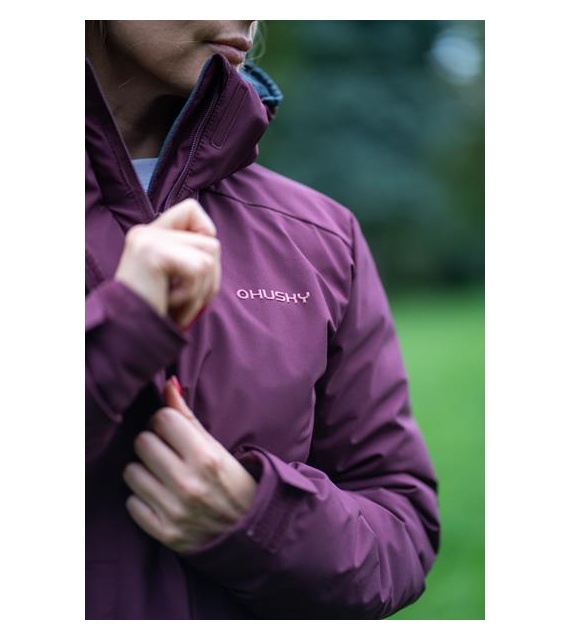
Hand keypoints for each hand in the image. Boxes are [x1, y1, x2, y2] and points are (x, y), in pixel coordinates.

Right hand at [115, 198, 220, 327]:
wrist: (125, 336)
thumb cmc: (154, 313)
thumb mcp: (174, 280)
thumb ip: (190, 257)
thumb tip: (213, 240)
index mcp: (151, 234)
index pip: (192, 210)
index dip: (206, 234)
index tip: (194, 265)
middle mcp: (147, 231)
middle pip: (211, 242)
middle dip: (209, 279)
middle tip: (184, 299)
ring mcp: (148, 239)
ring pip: (209, 257)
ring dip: (200, 291)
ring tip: (176, 304)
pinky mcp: (152, 252)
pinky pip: (198, 269)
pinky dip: (192, 295)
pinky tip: (169, 304)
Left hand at [123, 379, 256, 552]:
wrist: (250, 532)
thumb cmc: (233, 482)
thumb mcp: (217, 447)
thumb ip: (188, 416)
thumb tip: (168, 385)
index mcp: (206, 457)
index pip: (162, 420)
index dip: (165, 422)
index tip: (173, 432)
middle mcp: (189, 484)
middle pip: (142, 443)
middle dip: (153, 443)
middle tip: (168, 453)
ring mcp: (175, 511)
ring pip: (131, 472)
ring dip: (145, 471)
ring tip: (164, 475)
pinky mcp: (165, 533)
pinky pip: (132, 503)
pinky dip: (143, 499)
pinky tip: (162, 497)